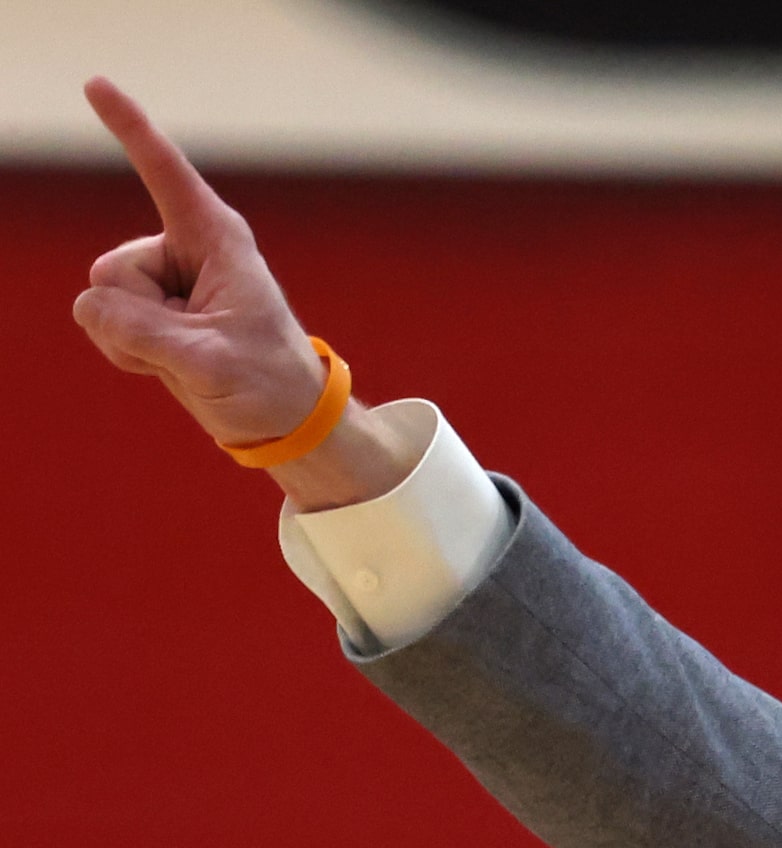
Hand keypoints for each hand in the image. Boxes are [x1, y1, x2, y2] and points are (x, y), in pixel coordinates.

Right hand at [74, 77, 416, 509]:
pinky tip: (168, 366)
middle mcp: (185, 250)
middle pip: (112, 270)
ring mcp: (164, 282)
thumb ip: (143, 332)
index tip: (95, 83)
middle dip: (137, 318)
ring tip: (189, 358)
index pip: (165, 173)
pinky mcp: (151, 312)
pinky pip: (103, 323)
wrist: (284, 423)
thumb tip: (90, 309)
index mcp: (217, 240)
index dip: (129, 127)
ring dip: (132, 340)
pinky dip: (126, 353)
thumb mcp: (209, 361)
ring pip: (102, 299)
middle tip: (197, 348)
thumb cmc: (268, 384)